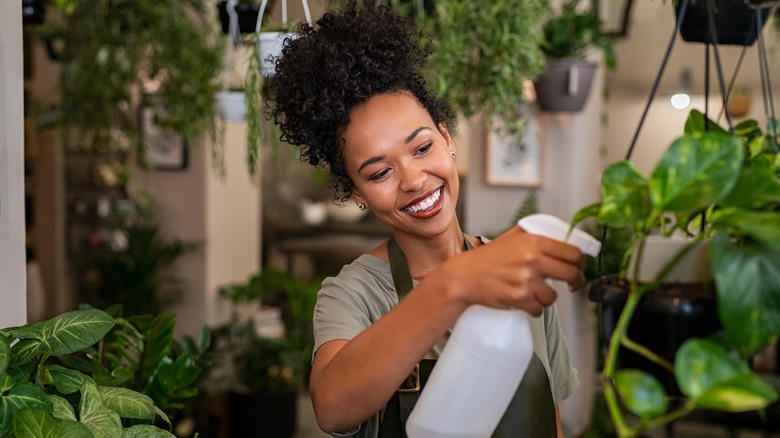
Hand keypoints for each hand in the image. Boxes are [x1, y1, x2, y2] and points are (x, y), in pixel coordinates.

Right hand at [443, 226, 585, 315]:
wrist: (464, 277)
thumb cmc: (486, 258)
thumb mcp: (510, 237)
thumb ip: (534, 233)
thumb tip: (560, 236)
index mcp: (533, 242)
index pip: (572, 253)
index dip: (581, 262)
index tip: (579, 266)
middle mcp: (532, 260)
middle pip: (572, 274)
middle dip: (576, 281)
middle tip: (573, 284)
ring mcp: (526, 281)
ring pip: (554, 296)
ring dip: (548, 297)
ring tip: (535, 291)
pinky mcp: (519, 299)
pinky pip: (539, 309)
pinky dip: (534, 308)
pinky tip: (524, 300)